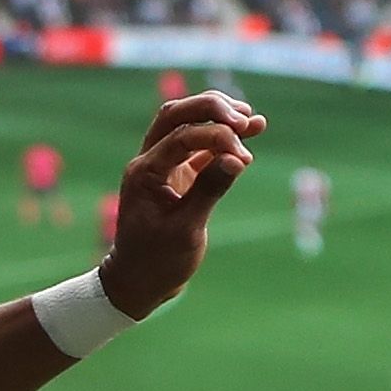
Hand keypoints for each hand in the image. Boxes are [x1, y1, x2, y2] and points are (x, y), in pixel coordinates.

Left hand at [96, 91, 264, 320]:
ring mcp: (162, 166)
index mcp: (144, 172)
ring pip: (186, 124)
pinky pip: (198, 147)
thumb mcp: (185, 230)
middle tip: (245, 117)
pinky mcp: (177, 176)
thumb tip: (237, 158)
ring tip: (252, 120)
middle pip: (177, 114)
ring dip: (217, 117)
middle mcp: (149, 161)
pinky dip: (221, 140)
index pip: (180, 136)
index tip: (245, 156)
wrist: (138, 282)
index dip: (215, 138)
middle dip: (211, 108)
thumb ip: (209, 190)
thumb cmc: (157, 261)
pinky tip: (249, 134)